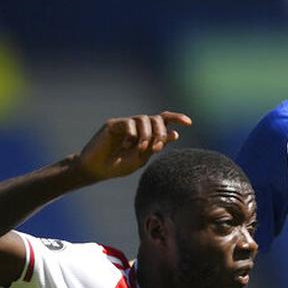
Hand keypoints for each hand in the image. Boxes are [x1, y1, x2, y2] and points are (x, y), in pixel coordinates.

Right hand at [74, 111, 192, 180]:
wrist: (97, 169)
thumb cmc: (119, 165)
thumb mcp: (141, 158)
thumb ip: (156, 146)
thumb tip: (175, 134)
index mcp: (148, 134)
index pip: (164, 120)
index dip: (177, 118)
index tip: (189, 123)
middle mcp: (138, 126)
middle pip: (157, 119)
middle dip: (161, 132)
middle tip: (157, 147)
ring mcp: (126, 124)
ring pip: (144, 119)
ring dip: (147, 135)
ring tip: (141, 149)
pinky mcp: (114, 124)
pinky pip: (129, 122)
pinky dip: (132, 134)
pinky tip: (127, 145)